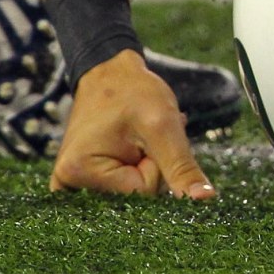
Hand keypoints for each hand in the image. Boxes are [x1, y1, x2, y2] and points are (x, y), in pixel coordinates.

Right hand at [49, 49, 215, 198]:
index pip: (141, 194)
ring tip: (138, 137)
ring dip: (146, 166)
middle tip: (144, 135)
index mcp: (77, 172)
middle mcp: (68, 185)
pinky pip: (124, 187)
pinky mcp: (83, 182)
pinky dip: (137, 167)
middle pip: (135, 199)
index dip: (155, 165)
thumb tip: (205, 201)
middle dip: (151, 167)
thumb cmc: (133, 91)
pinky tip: (131, 146)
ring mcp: (74, 185)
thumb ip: (182, 166)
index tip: (146, 137)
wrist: (111, 73)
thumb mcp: (163, 125)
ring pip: (133, 193)